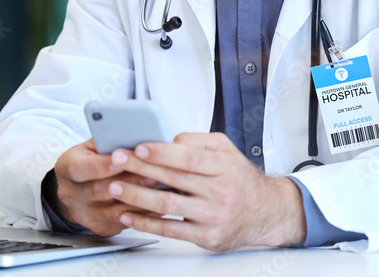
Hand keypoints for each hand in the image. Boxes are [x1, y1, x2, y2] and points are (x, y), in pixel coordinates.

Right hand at [51, 139, 158, 235]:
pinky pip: (124, 222)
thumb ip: (109, 141)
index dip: (102, 165)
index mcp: (67, 168)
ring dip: (140, 199)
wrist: (76, 189)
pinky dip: (143, 214)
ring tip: (161, 188)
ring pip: (115, 210)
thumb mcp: (92, 146)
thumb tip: (135, 136)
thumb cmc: (90, 160)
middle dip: (129, 182)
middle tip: (152, 174)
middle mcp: (71, 194)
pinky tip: (159, 203)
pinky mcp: (100, 227)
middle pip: (100, 190)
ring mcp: (85, 214)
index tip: (122, 159)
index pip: (81, 168)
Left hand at [106, 132, 306, 251]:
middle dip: (140, 169)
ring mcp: (213, 215)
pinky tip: (129, 215)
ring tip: (114, 187)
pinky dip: (145, 223)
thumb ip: (200, 142)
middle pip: (174, 179)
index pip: (189, 157)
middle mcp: (221, 190)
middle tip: (116, 161)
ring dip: (137, 196)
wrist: (264, 213)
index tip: (138, 147)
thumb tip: (169, 141)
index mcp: (225, 166)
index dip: (162, 152)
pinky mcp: (206, 236)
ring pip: (168, 205)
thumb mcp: (228, 151)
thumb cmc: (240, 180)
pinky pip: (170, 229)